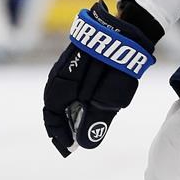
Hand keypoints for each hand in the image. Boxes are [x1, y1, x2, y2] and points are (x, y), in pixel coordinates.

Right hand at [42, 1, 156, 156]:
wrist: (128, 30)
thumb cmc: (116, 66)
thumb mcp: (108, 100)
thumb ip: (96, 121)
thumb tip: (85, 144)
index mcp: (61, 85)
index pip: (51, 114)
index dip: (58, 133)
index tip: (68, 149)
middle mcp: (61, 73)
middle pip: (57, 105)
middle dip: (65, 124)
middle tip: (75, 141)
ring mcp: (71, 65)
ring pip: (67, 94)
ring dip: (73, 111)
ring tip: (84, 126)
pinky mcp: (83, 60)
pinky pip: (77, 83)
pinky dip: (80, 98)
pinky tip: (90, 104)